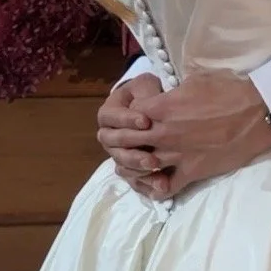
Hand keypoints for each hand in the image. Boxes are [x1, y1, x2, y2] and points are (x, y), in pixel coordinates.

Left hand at [97, 69, 270, 198]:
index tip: (135, 117)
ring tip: (138, 163)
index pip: (128, 115)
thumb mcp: (195, 80)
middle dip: (125, 142)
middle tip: (131, 142)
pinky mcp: (192, 171)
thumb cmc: (229, 90)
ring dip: (135, 165)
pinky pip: (165, 187)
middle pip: (127, 142)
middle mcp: (163, 133)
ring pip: (140, 166)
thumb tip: (166, 95)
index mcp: (161, 107)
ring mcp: (177, 154)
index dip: (128, 116)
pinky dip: (156, 187)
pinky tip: (156, 183)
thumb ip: (174, 91)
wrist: (259, 112)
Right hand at [97, 75, 165, 196]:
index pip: (110, 117)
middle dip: (131, 149)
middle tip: (149, 149)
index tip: (146, 121)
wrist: (161, 110)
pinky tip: (161, 184)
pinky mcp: (133, 168)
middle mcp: (110, 136)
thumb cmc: (151, 94)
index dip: (126, 120)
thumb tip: (150, 100)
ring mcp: (120, 154)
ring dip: (137, 167)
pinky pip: (134, 180)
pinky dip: (146, 183)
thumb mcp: (147, 86)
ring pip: (121, 165)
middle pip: (112, 146)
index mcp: (109, 114)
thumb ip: (145, 93)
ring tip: (155, 166)